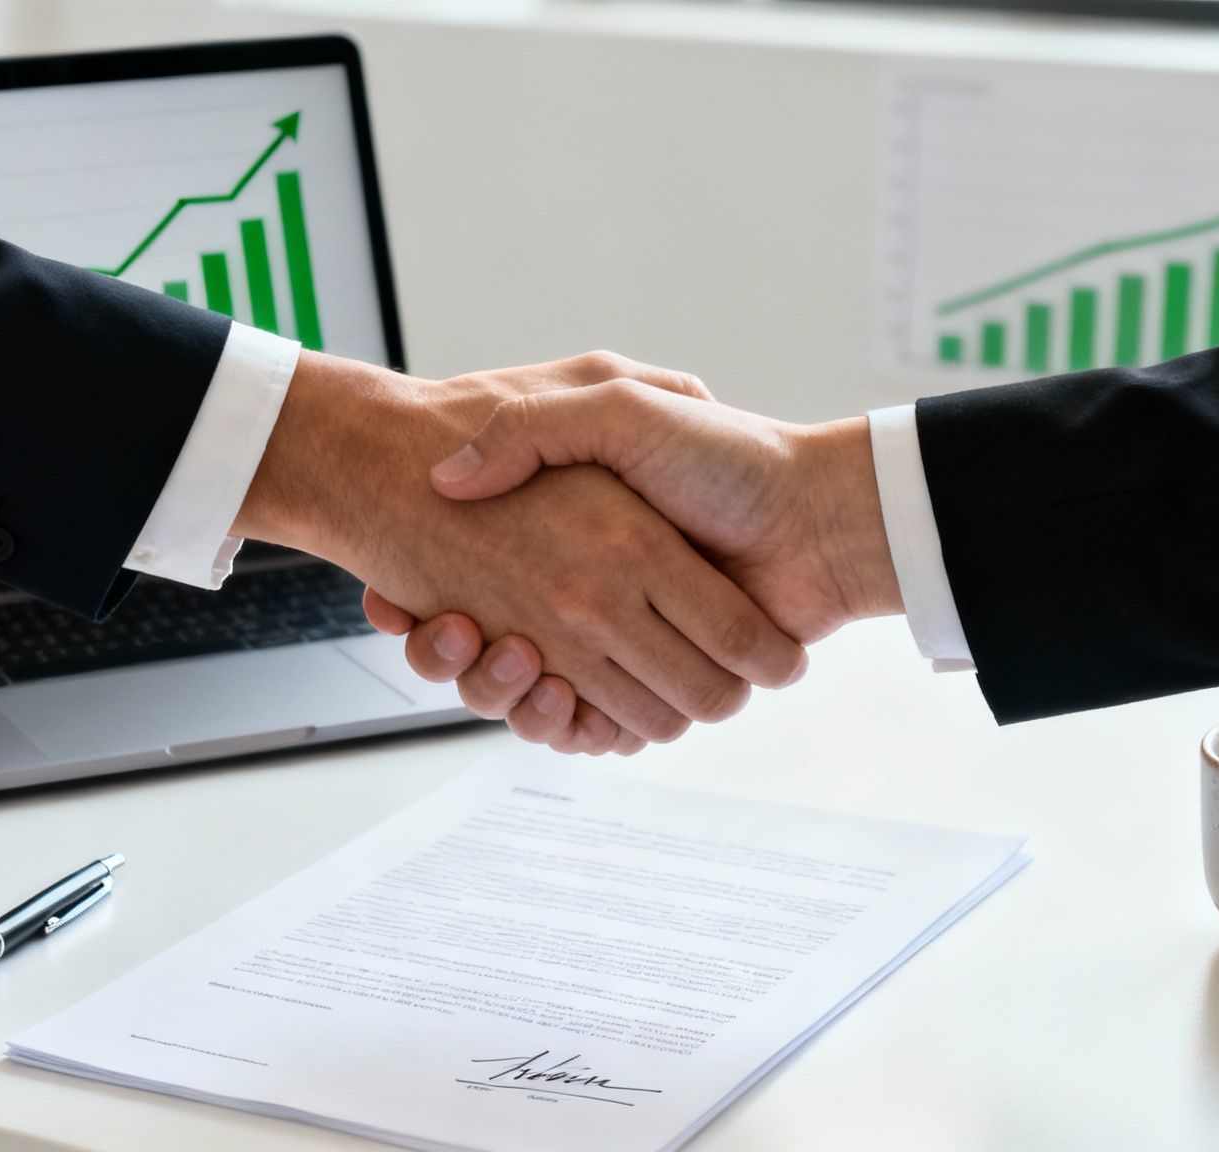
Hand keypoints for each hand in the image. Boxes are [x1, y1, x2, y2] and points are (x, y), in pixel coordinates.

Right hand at [235, 352, 807, 748]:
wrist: (817, 518)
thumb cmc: (727, 459)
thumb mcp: (618, 408)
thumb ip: (533, 428)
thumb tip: (448, 479)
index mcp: (571, 542)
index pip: (466, 586)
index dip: (427, 607)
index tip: (400, 600)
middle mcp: (589, 600)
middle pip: (488, 656)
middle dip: (457, 658)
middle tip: (455, 631)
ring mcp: (620, 650)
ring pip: (529, 701)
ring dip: (504, 695)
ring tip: (503, 654)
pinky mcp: (654, 692)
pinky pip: (588, 732)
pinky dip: (564, 728)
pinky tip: (551, 694)